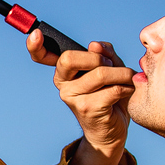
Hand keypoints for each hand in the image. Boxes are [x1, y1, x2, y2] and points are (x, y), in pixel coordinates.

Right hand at [27, 30, 133, 164]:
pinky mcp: (86, 109)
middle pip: (69, 58)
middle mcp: (62, 83)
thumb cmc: (111, 97)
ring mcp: (72, 97)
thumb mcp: (110, 68)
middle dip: (97, 57)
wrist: (112, 130)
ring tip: (129, 78)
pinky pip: (111, 90)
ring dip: (122, 74)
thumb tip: (95, 45)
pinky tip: (128, 91)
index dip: (35, 46)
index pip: (42, 56)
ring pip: (99, 74)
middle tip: (111, 64)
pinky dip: (125, 87)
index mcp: (64, 71)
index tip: (36, 34)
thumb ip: (105, 53)